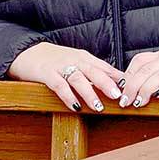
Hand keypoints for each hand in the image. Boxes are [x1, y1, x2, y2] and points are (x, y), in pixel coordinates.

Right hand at [7, 42, 123, 111]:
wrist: (28, 52)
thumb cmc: (57, 60)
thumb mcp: (78, 62)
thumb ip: (95, 71)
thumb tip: (119, 84)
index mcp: (84, 57)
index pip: (104, 67)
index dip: (117, 78)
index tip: (130, 89)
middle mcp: (74, 60)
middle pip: (93, 71)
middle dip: (106, 83)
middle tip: (118, 96)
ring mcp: (60, 66)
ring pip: (78, 79)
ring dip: (89, 93)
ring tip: (98, 106)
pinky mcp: (47, 74)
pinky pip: (59, 85)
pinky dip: (68, 96)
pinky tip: (75, 106)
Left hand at [115, 50, 158, 108]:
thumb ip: (156, 75)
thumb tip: (135, 90)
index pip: (138, 61)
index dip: (127, 75)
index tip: (119, 89)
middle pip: (142, 71)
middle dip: (130, 87)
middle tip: (123, 101)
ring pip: (154, 76)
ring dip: (143, 90)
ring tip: (136, 103)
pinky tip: (158, 96)